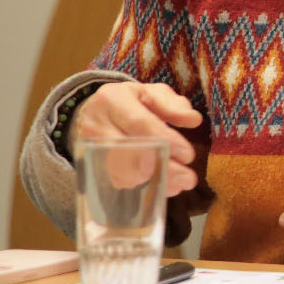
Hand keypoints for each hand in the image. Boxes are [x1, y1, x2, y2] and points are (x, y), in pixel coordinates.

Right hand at [72, 81, 202, 198]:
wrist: (96, 112)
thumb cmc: (131, 102)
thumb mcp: (153, 94)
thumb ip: (173, 105)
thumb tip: (194, 119)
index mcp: (113, 100)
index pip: (140, 123)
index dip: (166, 141)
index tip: (188, 155)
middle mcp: (96, 124)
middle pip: (129, 151)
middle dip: (162, 167)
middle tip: (189, 178)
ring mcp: (90, 148)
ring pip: (121, 170)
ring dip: (152, 181)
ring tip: (179, 185)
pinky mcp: (90, 164)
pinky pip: (115, 181)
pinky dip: (139, 188)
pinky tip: (160, 189)